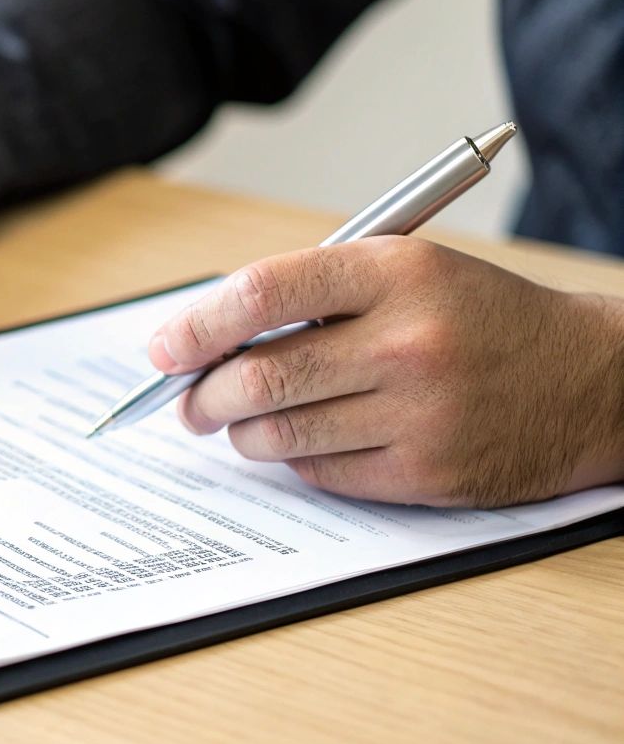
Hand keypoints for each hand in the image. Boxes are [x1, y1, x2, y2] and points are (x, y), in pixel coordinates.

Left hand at [152, 237, 623, 506]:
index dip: (196, 324)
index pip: (263, 292)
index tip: (163, 348)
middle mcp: (407, 341)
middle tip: (186, 400)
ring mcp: (420, 413)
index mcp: (395, 271)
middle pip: (260, 377)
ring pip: (279, 433)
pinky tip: (304, 440)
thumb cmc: (477, 317)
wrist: (592, 379)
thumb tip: (206, 336)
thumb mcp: (404, 270)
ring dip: (240, 431)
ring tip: (238, 420)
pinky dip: (294, 458)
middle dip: (202, 394)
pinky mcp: (428, 472)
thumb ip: (311, 293)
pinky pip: (321, 472)